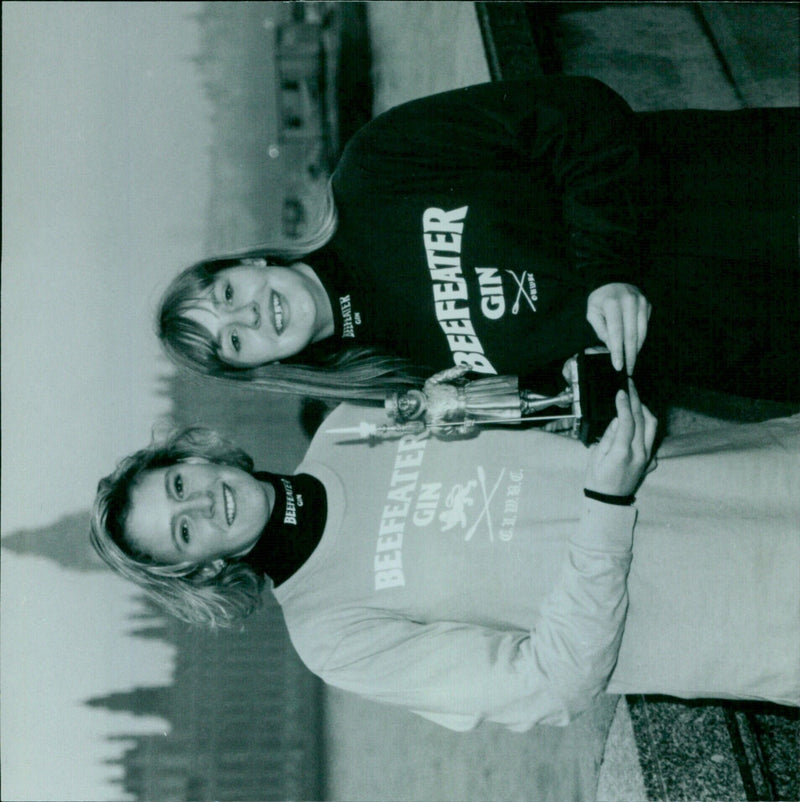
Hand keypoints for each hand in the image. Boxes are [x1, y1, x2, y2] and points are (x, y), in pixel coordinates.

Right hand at [584, 380, 657, 496]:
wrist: (608, 502)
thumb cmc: (597, 480)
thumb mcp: (595, 457)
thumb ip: (608, 437)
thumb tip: (617, 420)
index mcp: (622, 453)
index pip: (627, 422)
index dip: (624, 404)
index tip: (621, 391)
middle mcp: (639, 454)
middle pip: (643, 420)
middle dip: (636, 400)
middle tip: (629, 386)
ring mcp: (647, 458)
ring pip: (653, 427)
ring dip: (645, 410)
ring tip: (635, 399)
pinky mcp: (650, 460)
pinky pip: (652, 438)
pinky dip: (646, 424)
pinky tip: (638, 419)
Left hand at [586, 283, 650, 374]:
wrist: (613, 280)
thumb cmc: (600, 300)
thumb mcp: (592, 313)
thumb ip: (601, 330)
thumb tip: (612, 347)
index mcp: (612, 303)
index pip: (616, 332)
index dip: (618, 351)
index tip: (618, 366)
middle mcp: (629, 302)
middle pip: (632, 335)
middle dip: (630, 355)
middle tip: (628, 370)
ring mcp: (641, 302)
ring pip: (641, 332)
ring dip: (637, 349)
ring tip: (631, 362)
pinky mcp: (647, 304)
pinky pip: (646, 326)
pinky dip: (641, 339)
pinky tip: (635, 348)